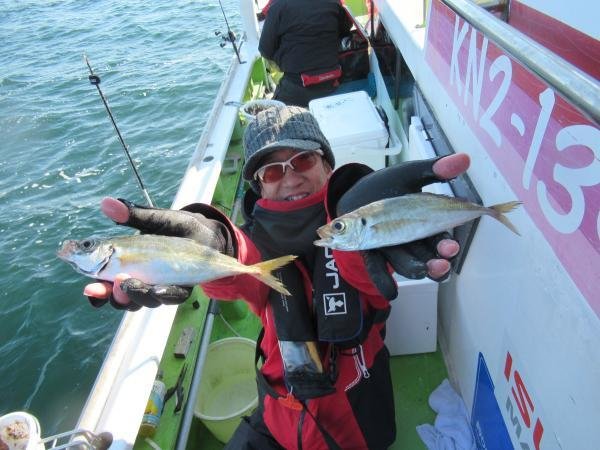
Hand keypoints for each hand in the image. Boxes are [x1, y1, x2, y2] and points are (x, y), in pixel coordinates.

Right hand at [84, 197, 234, 309]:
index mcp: (128, 266)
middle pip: (121, 298)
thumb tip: (106, 203)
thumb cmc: (179, 227)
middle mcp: (142, 281)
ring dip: (134, 295)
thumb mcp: (156, 219)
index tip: (88, 287)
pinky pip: (169, 297)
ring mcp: (161, 286)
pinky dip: (161, 295)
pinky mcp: (181, 288)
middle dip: (111, 297)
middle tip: (104, 289)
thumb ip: (133, 216)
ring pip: (143, 301)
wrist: (210, 234)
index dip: (96, 290)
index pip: (105, 284)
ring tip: (128, 283)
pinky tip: (157, 289)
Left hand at [330, 153, 469, 299]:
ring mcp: (392, 249)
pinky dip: (384, 281)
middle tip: (444, 260)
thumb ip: (433, 170)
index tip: (452, 246)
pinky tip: (391, 291)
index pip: (441, 239)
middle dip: (439, 261)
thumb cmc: (384, 186)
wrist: (353, 191)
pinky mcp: (372, 252)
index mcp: (424, 223)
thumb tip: (464, 159)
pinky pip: (379, 270)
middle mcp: (411, 240)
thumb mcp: (408, 174)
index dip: (447, 245)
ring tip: (424, 269)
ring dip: (418, 269)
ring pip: (409, 266)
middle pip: (429, 257)